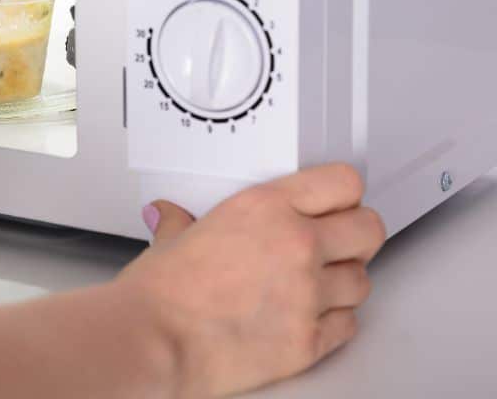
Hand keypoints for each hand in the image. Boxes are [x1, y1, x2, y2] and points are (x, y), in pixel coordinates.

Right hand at [119, 163, 386, 396]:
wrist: (155, 340)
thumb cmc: (160, 292)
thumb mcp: (171, 239)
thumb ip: (182, 222)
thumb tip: (169, 216)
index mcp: (264, 208)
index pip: (342, 183)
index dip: (344, 194)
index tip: (338, 203)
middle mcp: (296, 244)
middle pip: (369, 229)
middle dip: (357, 236)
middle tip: (339, 244)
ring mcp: (308, 294)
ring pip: (362, 281)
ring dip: (344, 283)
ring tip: (317, 287)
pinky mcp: (310, 340)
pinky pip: (349, 326)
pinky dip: (334, 323)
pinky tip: (309, 318)